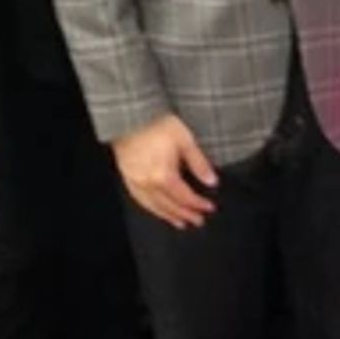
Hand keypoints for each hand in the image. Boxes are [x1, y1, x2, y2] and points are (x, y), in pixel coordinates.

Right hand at [113, 114, 218, 228]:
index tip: (209, 208)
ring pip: (153, 206)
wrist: (131, 116)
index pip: (185, 197)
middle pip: (169, 206)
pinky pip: (139, 199)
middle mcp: (147, 183)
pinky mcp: (127, 176)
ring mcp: (135, 181)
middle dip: (186, 214)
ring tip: (180, 222)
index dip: (198, 205)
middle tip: (198, 221)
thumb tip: (212, 181)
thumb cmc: (158, 124)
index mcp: (163, 176)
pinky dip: (151, 208)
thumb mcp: (185, 140)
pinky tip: (156, 209)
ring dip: (168, 216)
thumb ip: (199, 163)